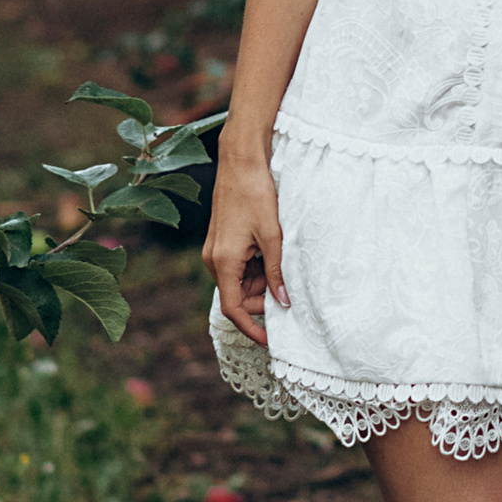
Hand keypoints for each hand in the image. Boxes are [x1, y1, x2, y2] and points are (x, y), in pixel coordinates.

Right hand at [204, 135, 286, 346]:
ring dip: (261, 280)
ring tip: (281, 260)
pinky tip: (271, 251)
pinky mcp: (222, 242)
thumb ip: (277, 272)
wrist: (241, 161)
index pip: (233, 308)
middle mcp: (214, 260)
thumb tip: (283, 302)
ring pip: (240, 281)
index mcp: (223, 262)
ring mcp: (216, 251)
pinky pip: (238, 266)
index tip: (269, 339)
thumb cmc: (256, 194)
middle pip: (238, 296)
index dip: (251, 327)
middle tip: (288, 288)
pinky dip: (256, 267)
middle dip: (262, 298)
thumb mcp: (273, 236)